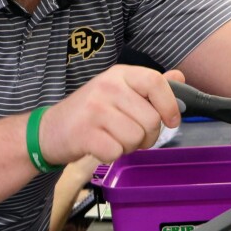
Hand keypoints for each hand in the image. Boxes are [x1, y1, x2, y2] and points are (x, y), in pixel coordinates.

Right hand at [39, 65, 183, 164]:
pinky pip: (117, 151)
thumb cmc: (91, 113)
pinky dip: (112, 155)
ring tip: (114, 139)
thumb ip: (149, 87)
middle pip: (150, 118)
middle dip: (148, 136)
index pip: (155, 81)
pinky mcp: (84, 133)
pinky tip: (101, 147)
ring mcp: (94, 109)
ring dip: (129, 147)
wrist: (50, 130)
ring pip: (136, 138)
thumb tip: (180, 77)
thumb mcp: (119, 92)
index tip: (170, 121)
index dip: (169, 104)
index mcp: (119, 74)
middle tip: (132, 136)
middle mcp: (107, 86)